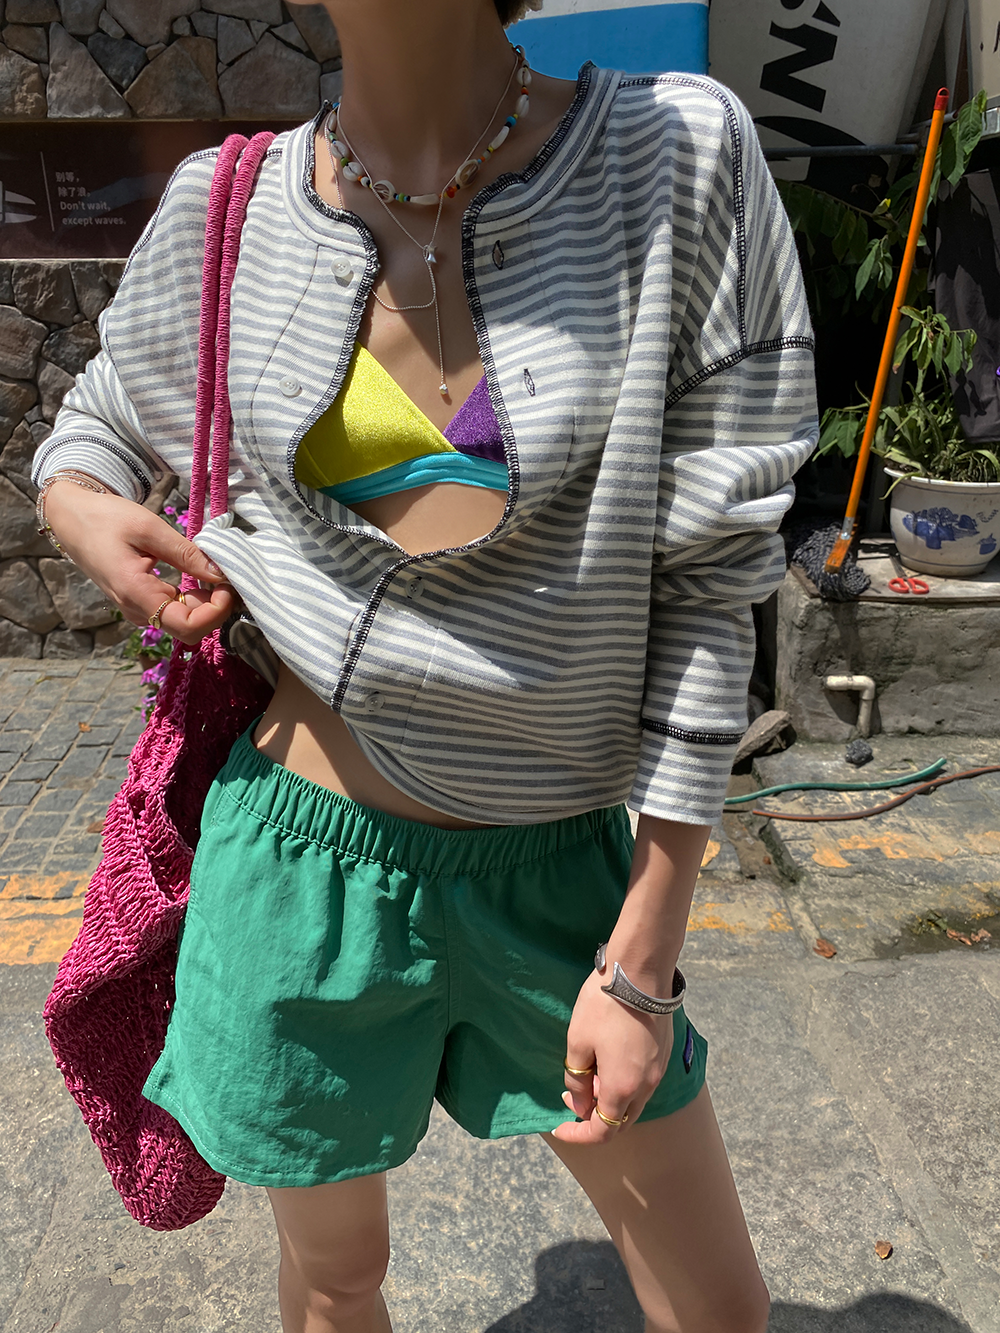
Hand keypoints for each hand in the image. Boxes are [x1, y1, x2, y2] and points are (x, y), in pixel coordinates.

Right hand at [44, 479, 235, 645]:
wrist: (72, 518)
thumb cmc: (105, 519)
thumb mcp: (149, 528)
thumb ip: (186, 554)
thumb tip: (221, 573)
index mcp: (136, 595)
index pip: (188, 627)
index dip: (216, 612)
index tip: (226, 585)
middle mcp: (137, 610)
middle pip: (189, 628)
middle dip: (215, 609)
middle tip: (226, 577)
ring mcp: (138, 608)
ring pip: (183, 620)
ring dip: (205, 602)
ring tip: (214, 571)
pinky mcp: (140, 601)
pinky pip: (173, 609)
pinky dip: (192, 597)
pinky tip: (199, 575)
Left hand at [551, 967, 674, 1145]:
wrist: (641, 972)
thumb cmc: (604, 1006)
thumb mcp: (578, 1042)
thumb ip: (577, 1079)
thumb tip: (580, 1104)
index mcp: (623, 1089)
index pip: (602, 1132)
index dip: (578, 1135)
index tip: (560, 1127)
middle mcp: (646, 1086)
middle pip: (621, 1121)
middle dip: (595, 1118)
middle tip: (573, 1095)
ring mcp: (659, 1070)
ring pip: (634, 1101)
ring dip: (611, 1098)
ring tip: (589, 1072)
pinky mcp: (664, 1053)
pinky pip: (643, 1082)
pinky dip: (625, 1083)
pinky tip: (609, 1059)